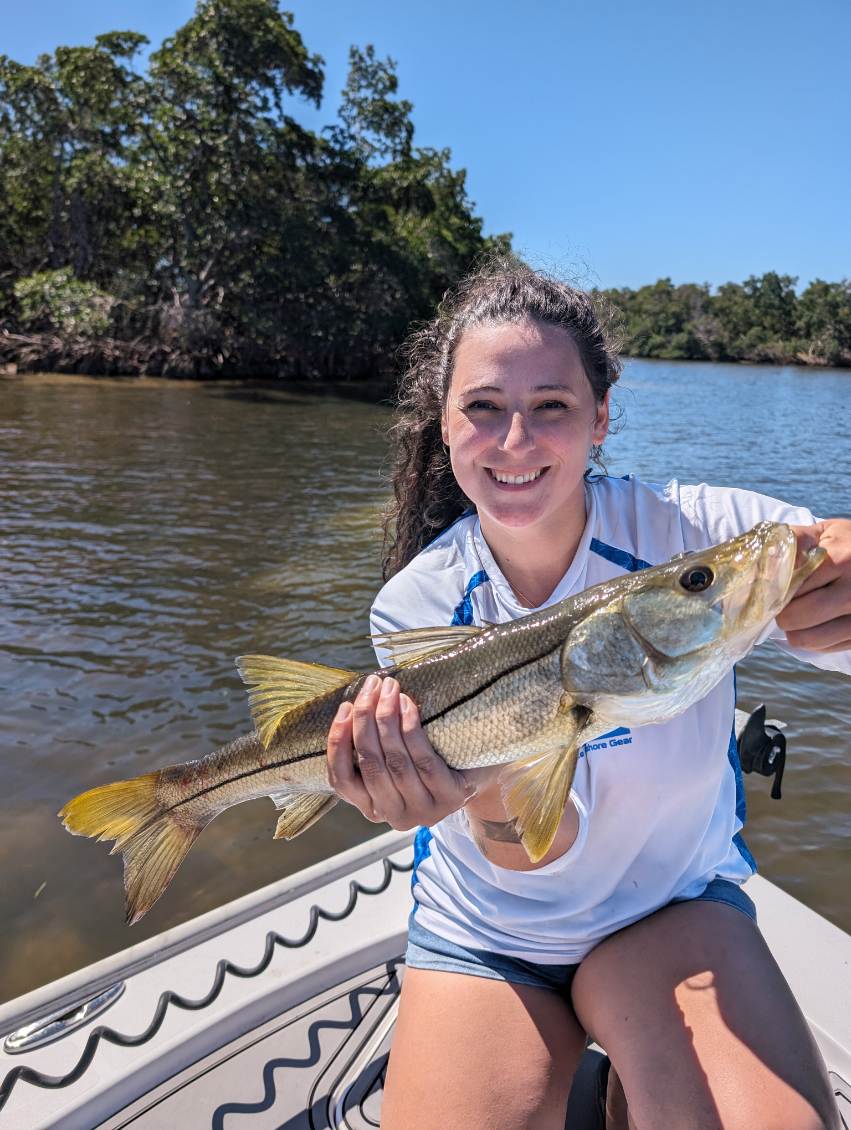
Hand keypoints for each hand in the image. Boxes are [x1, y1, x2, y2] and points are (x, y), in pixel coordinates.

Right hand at [326, 673, 477, 829]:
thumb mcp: (394, 761)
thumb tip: (353, 704)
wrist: (480, 772)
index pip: (342, 781)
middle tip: (370, 686)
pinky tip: (407, 704)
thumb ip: (372, 748)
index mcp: (373, 808)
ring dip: (387, 719)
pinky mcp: (449, 798)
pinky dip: (410, 729)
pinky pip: (423, 760)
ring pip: (395, 761)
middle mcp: (394, 816)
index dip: (338, 743)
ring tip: (389, 688)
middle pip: (370, 765)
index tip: (344, 708)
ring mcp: (423, 811)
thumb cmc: (430, 760)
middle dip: (365, 719)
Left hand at [776, 519, 850, 651]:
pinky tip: (816, 623)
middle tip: (782, 604)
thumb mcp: (826, 532)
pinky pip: (826, 647)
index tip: (768, 590)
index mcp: (842, 561)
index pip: (791, 586)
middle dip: (781, 612)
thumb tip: (764, 559)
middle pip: (797, 616)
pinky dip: (813, 640)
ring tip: (798, 615)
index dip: (773, 590)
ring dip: (795, 630)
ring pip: (809, 638)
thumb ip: (794, 540)